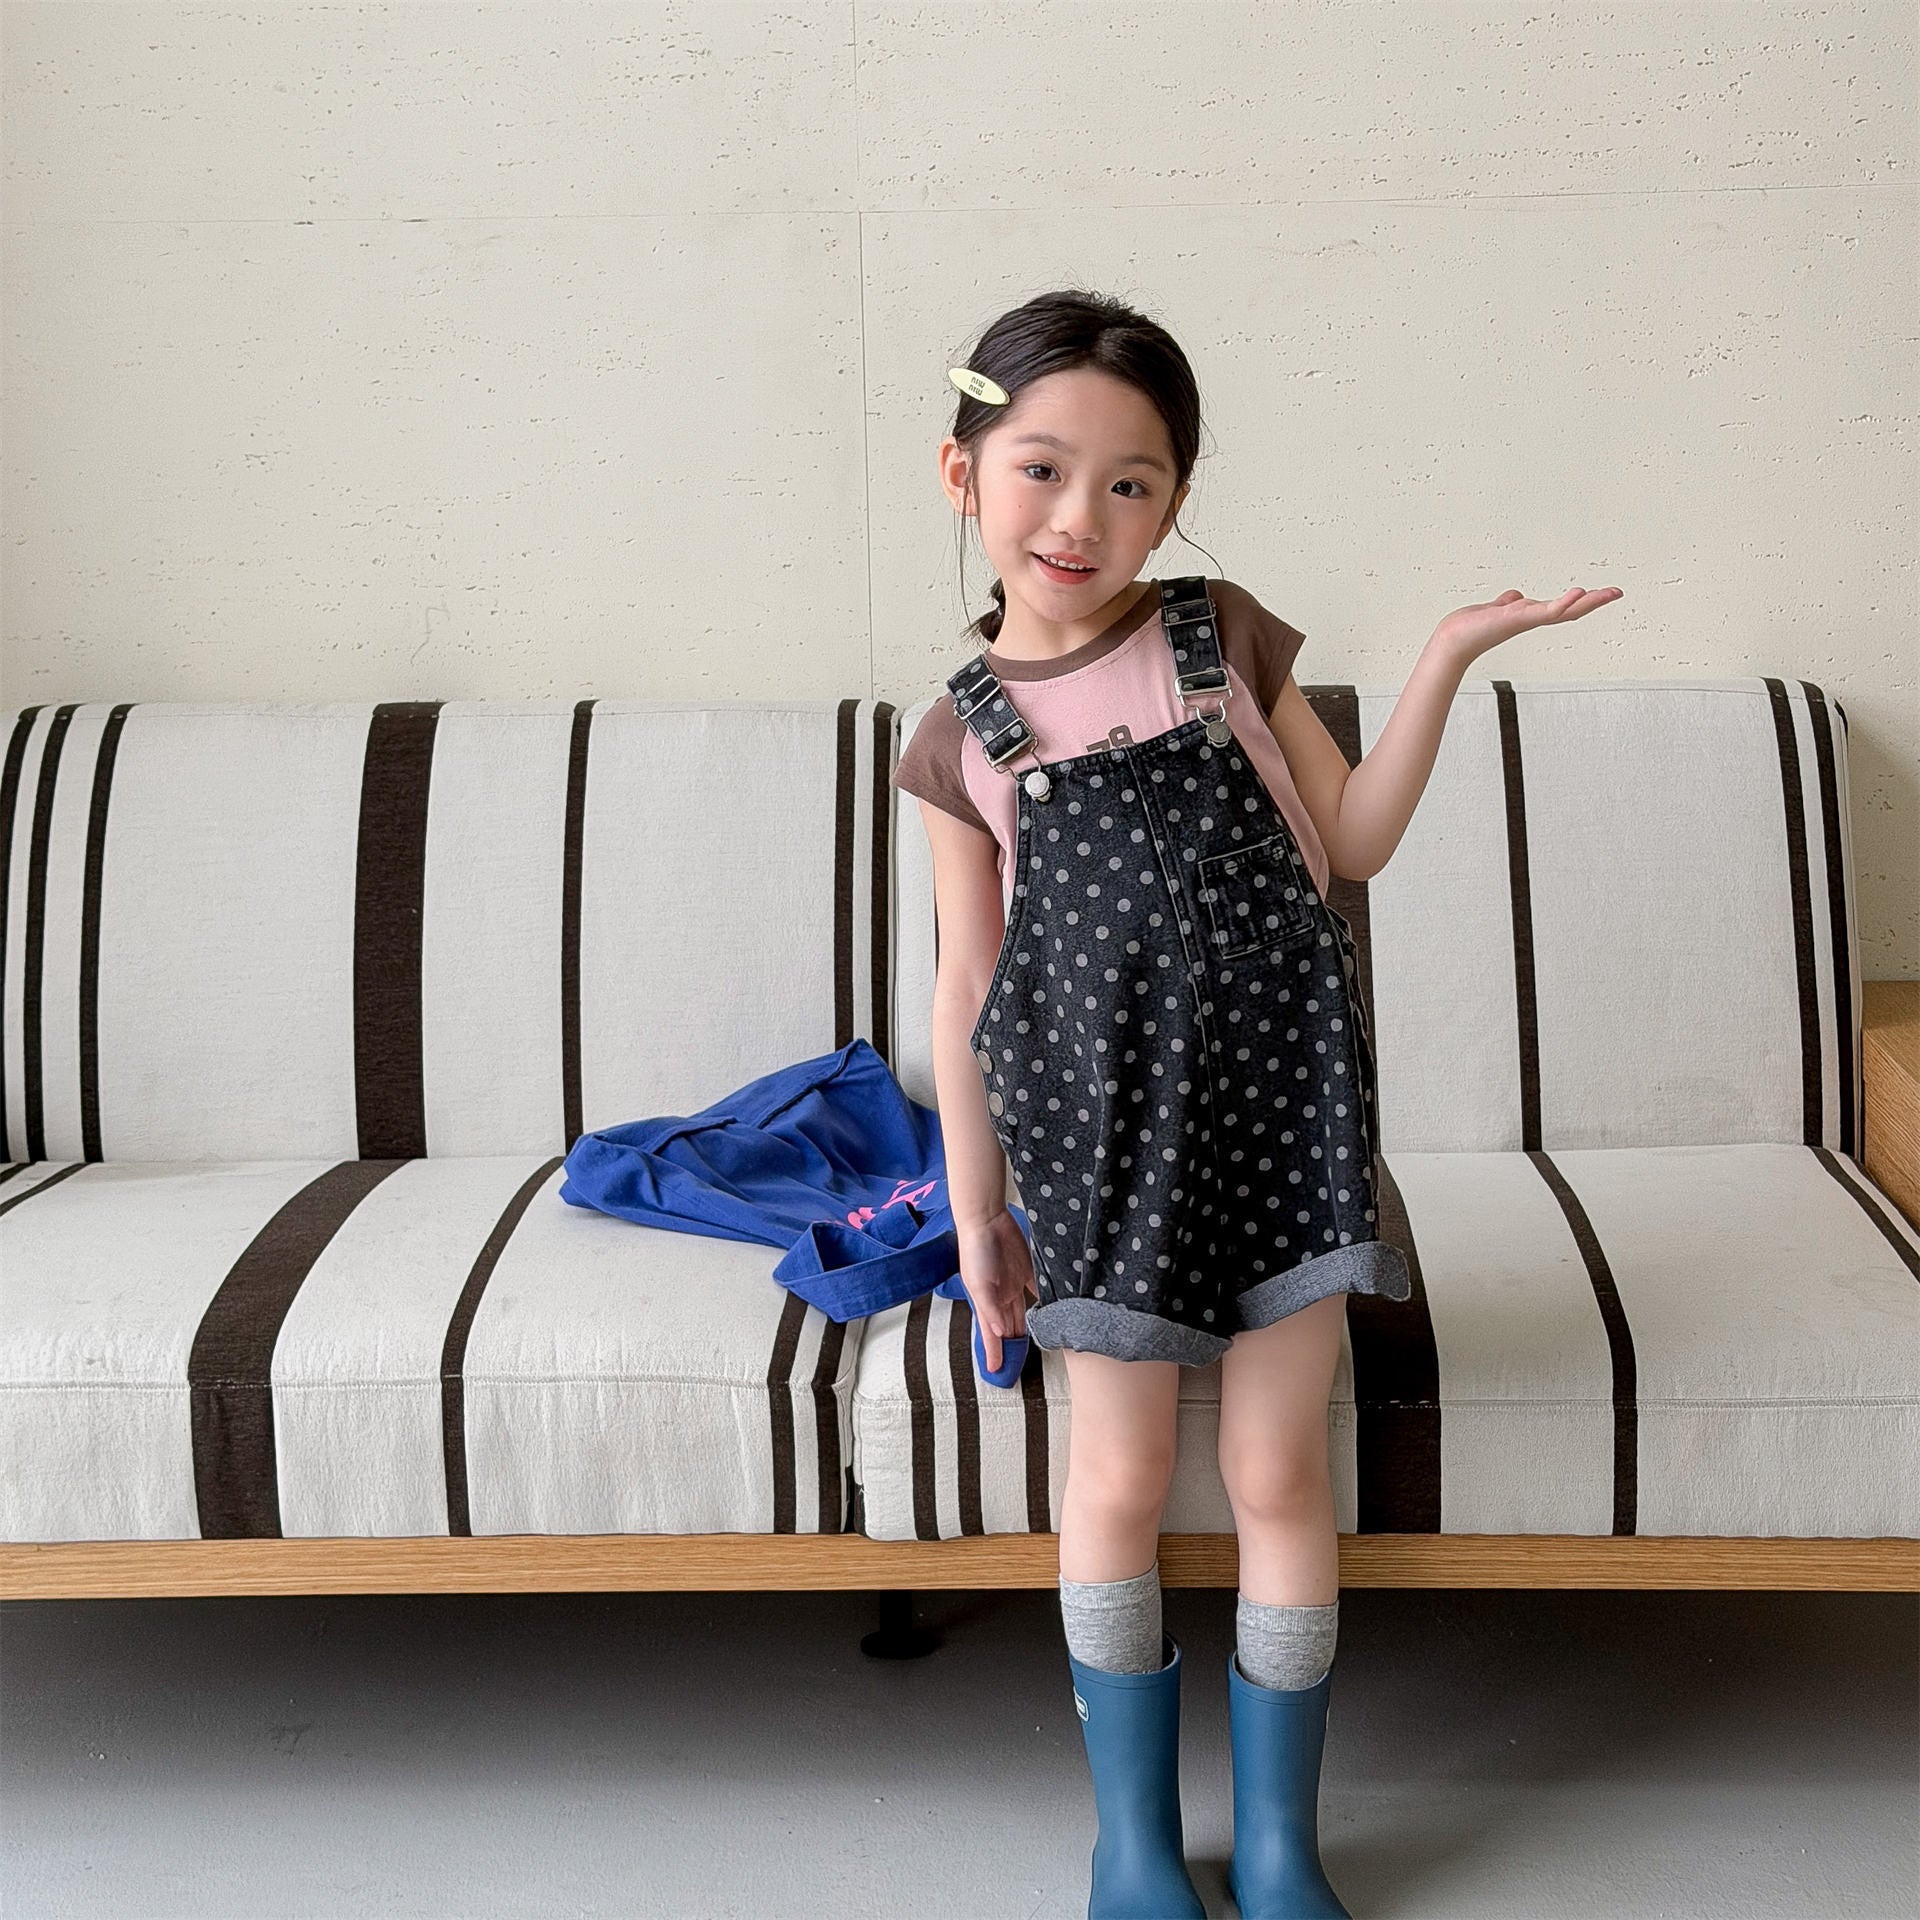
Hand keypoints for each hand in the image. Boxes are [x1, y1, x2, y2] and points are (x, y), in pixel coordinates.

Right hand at [956, 1209, 1038, 1373]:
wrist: (987, 1219)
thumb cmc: (975, 1250)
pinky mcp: (1027, 1270)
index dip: (994, 1353)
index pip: (991, 1335)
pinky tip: (1053, 1310)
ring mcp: (1014, 1284)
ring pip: (1024, 1312)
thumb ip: (989, 1308)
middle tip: (1022, 1363)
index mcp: (986, 1302)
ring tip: (1038, 1342)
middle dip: (1014, 1344)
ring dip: (1030, 1326)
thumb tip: (999, 1332)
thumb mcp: (979, 1283)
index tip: (997, 1371)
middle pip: (1009, 1326)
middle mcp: (1000, 1297)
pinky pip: (1039, 1289)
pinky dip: (1045, 1300)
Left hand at [1433, 585, 1623, 667]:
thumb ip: (1506, 604)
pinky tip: (1578, 592)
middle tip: (1617, 592)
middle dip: (1594, 602)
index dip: (1581, 601)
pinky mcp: (1517, 619)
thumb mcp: (1493, 611)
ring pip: (1562, 611)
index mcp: (1526, 616)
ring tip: (1607, 593)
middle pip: (1569, 611)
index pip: (1560, 608)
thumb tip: (1514, 597)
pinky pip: (1545, 611)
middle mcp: (1530, 620)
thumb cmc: (1469, 629)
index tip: (1602, 593)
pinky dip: (1563, 603)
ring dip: (1586, 602)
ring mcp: (1525, 620)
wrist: (1451, 642)